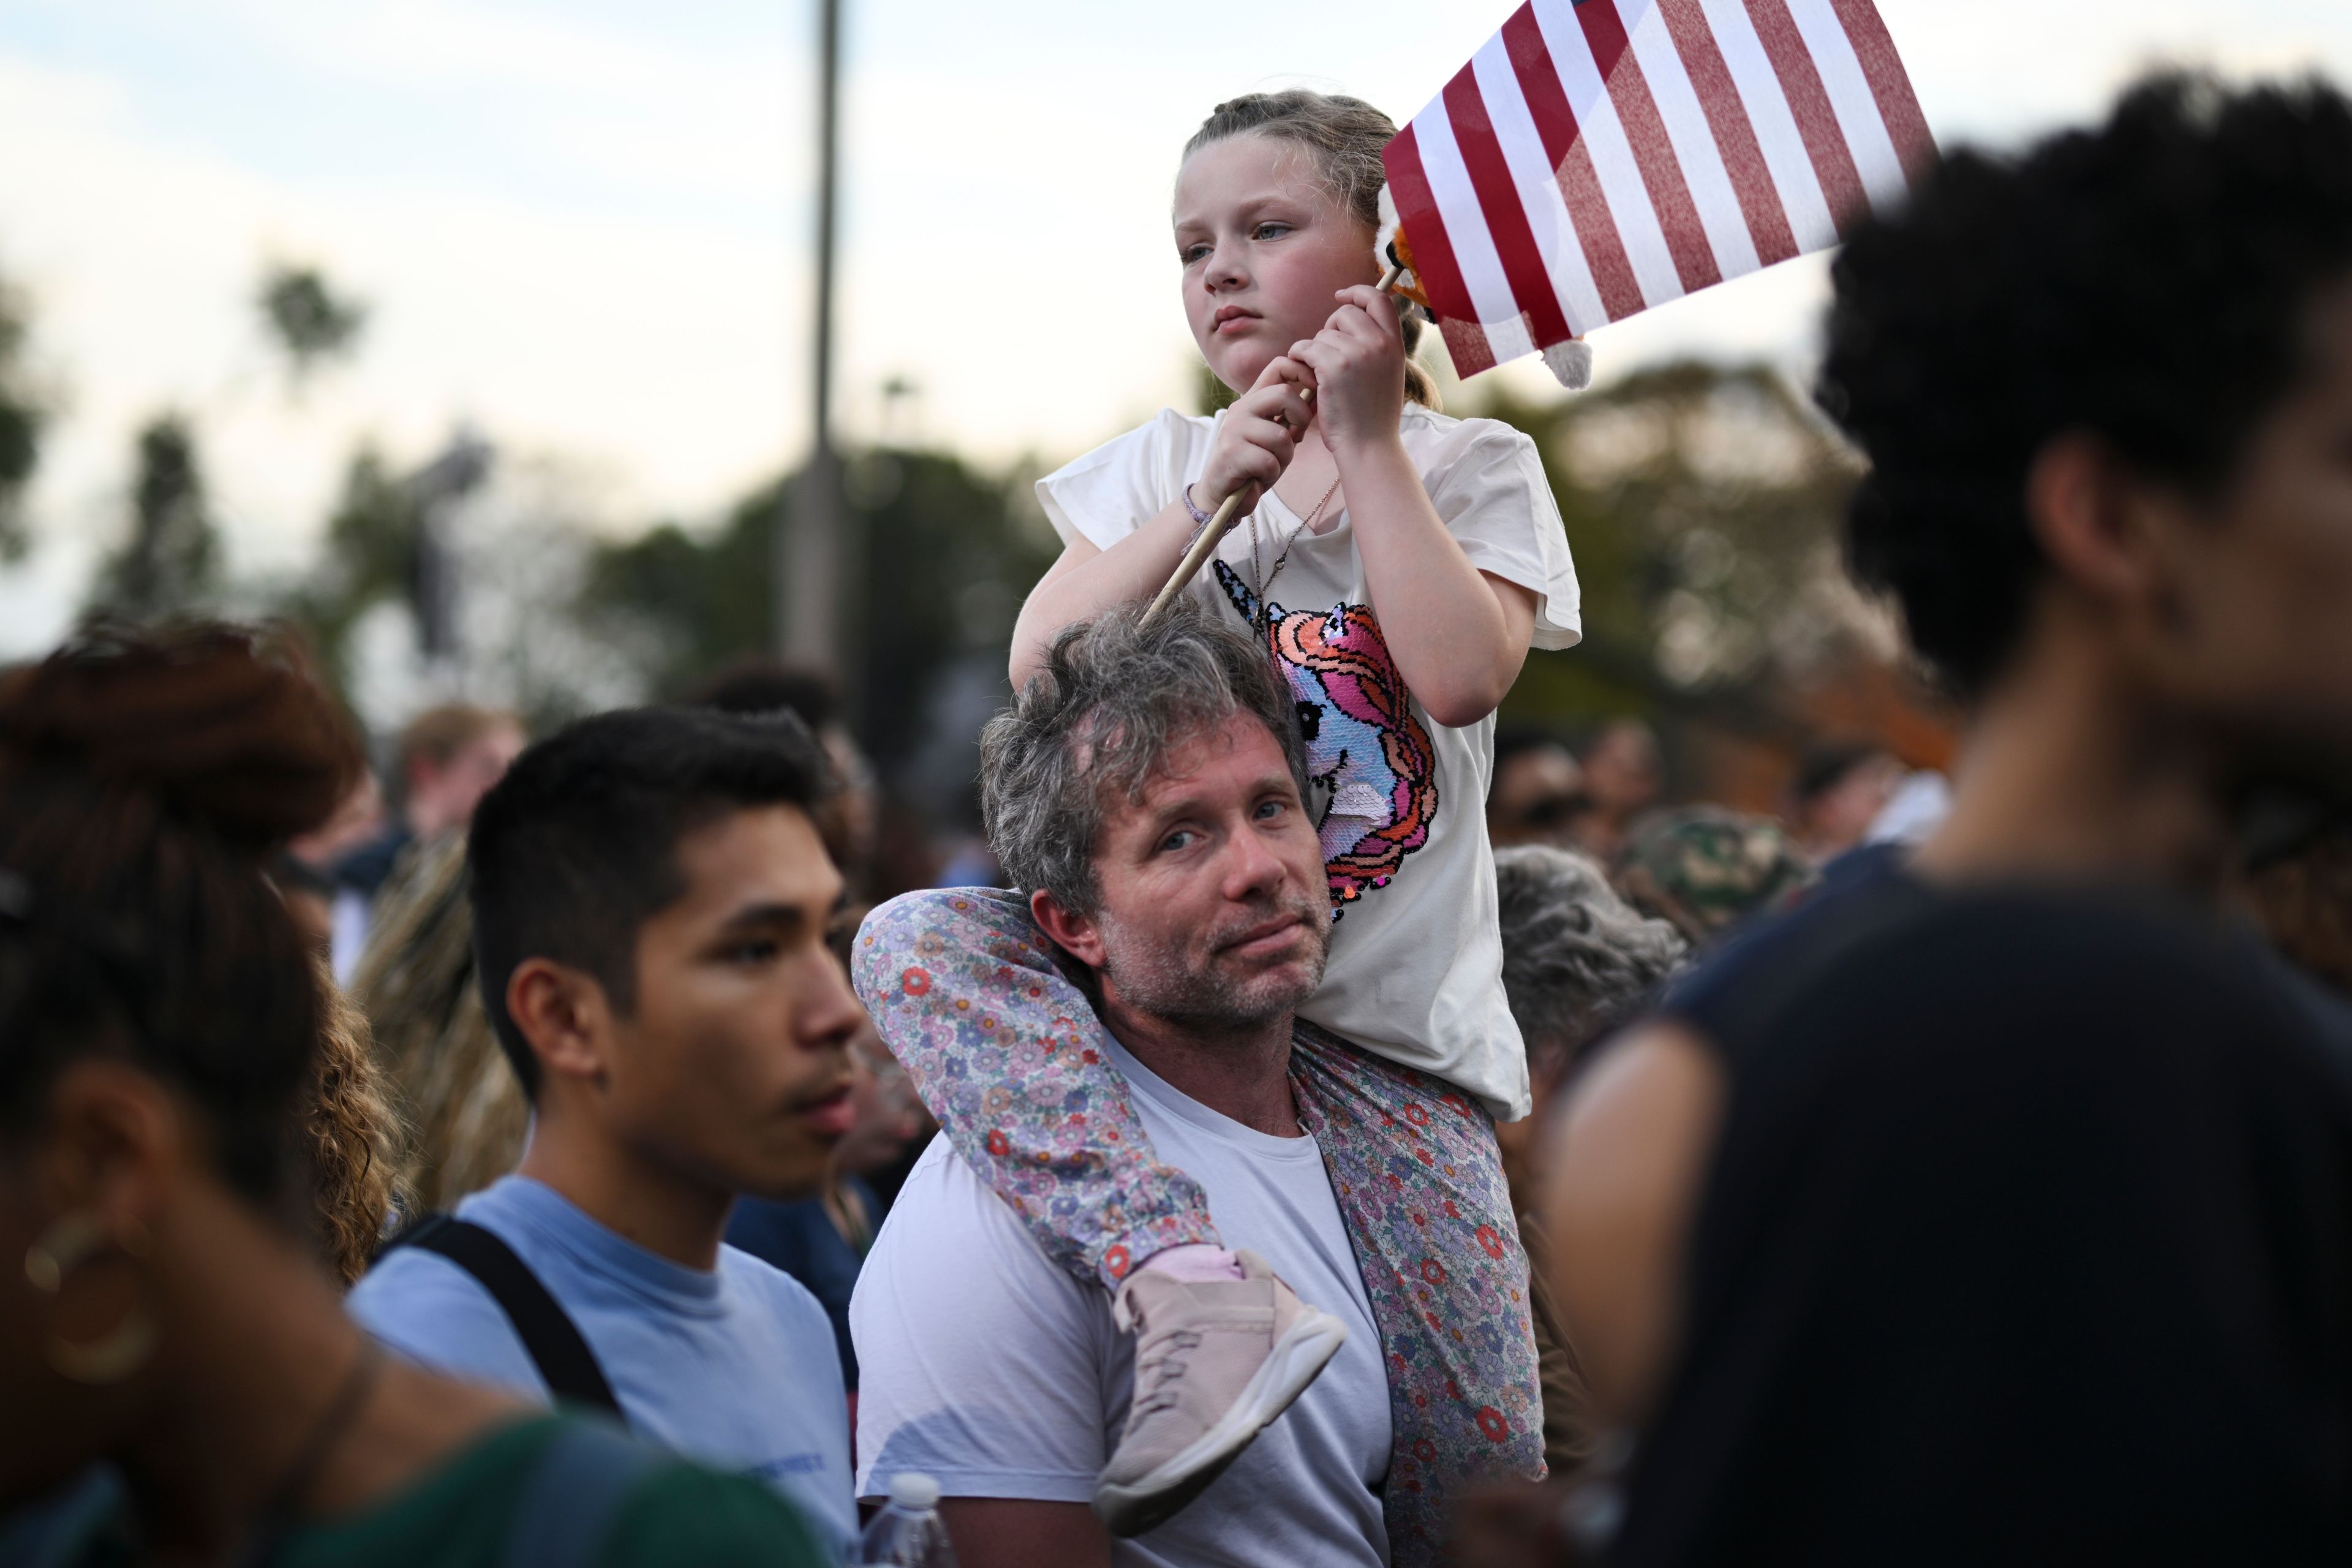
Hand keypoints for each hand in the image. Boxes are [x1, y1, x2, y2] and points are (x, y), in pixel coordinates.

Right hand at [1197, 356, 1315, 515]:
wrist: (1223, 496)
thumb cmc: (1255, 464)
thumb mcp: (1276, 434)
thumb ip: (1290, 415)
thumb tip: (1318, 394)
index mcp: (1253, 399)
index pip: (1278, 366)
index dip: (1302, 371)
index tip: (1315, 387)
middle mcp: (1240, 408)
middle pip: (1283, 394)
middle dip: (1300, 419)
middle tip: (1296, 439)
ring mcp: (1233, 430)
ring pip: (1281, 435)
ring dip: (1285, 456)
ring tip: (1271, 464)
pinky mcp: (1231, 454)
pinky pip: (1269, 462)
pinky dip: (1271, 474)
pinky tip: (1258, 477)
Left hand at [1288, 285, 1406, 455]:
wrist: (1369, 446)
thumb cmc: (1373, 416)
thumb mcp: (1387, 374)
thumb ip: (1376, 346)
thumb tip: (1353, 317)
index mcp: (1394, 344)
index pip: (1379, 299)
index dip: (1357, 292)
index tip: (1341, 296)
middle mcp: (1379, 344)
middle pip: (1344, 313)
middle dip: (1330, 329)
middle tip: (1328, 355)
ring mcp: (1356, 354)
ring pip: (1323, 333)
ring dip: (1315, 351)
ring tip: (1322, 376)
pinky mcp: (1333, 367)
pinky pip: (1305, 347)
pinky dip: (1299, 358)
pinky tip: (1306, 376)